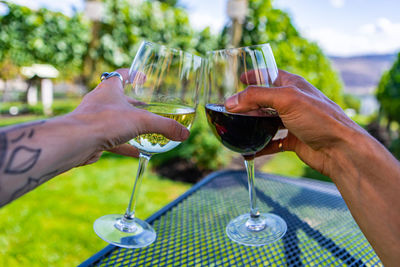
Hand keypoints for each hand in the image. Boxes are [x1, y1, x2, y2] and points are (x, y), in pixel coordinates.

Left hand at [70, 68, 188, 164]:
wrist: (76, 142)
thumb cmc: (105, 122)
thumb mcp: (141, 121)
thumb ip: (165, 126)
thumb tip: (185, 134)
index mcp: (110, 88)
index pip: (121, 74)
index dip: (133, 74)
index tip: (143, 77)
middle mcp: (100, 101)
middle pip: (119, 98)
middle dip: (133, 102)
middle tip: (148, 106)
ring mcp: (95, 119)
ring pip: (115, 119)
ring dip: (129, 124)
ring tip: (145, 128)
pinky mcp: (93, 136)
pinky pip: (113, 139)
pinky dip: (127, 144)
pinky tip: (140, 152)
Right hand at [225, 69, 362, 176]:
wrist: (340, 150)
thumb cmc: (319, 119)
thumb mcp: (286, 99)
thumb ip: (256, 97)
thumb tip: (230, 102)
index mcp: (293, 85)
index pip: (270, 74)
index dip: (255, 75)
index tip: (240, 79)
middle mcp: (293, 102)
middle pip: (265, 100)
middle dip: (248, 104)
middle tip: (231, 109)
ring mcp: (293, 121)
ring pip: (267, 121)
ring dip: (252, 125)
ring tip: (236, 128)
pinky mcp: (294, 140)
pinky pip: (273, 142)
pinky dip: (260, 146)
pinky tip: (249, 151)